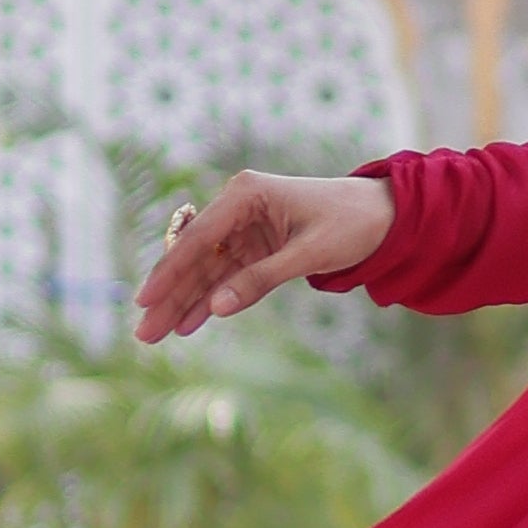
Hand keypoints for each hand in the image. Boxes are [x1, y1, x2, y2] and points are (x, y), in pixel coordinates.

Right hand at [132, 168, 394, 340]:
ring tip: (156, 334)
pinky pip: (226, 276)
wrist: (384, 214)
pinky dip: (210, 300)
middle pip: (195, 257)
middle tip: (143, 332)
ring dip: (184, 302)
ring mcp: (245, 228)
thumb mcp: (308, 253)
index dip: (170, 272)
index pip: (199, 238)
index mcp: (246, 193)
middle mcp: (238, 206)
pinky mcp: (256, 246)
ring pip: (207, 271)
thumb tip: (217, 307)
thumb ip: (261, 278)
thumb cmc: (351, 223)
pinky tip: (188, 323)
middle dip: (170, 295)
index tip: (145, 300)